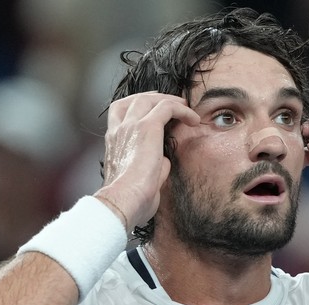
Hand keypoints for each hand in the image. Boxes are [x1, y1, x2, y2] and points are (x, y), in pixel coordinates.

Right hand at [97, 92, 199, 230]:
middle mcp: (118, 131)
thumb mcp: (141, 181)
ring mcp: (130, 126)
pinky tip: (194, 119)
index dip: (137, 107)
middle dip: (154, 98)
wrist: (124, 202)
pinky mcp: (147, 128)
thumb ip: (153, 167)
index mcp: (113, 143)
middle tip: (172, 103)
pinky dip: (182, 110)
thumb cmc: (131, 200)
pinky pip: (167, 107)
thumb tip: (164, 161)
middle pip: (134, 100)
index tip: (154, 111)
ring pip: (149, 99)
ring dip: (168, 101)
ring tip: (185, 107)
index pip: (119, 114)